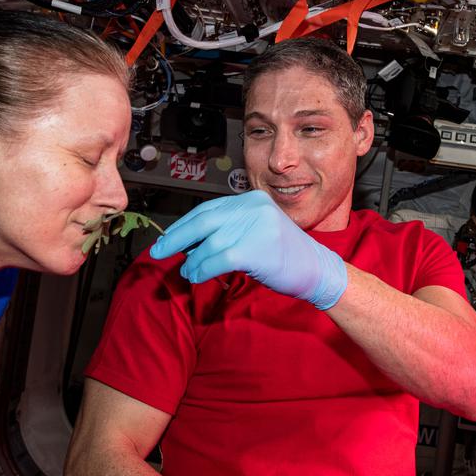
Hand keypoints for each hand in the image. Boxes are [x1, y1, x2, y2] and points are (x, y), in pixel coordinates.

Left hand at [149, 190, 347, 309]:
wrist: (317, 269)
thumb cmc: (285, 255)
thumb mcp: (257, 232)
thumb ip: (228, 230)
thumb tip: (189, 242)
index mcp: (251, 199)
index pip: (208, 209)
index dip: (184, 224)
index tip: (167, 237)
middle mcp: (253, 207)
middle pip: (203, 221)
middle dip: (176, 238)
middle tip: (158, 251)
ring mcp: (255, 226)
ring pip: (208, 243)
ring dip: (192, 261)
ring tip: (187, 271)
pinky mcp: (255, 249)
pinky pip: (217, 259)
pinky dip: (202, 269)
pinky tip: (197, 276)